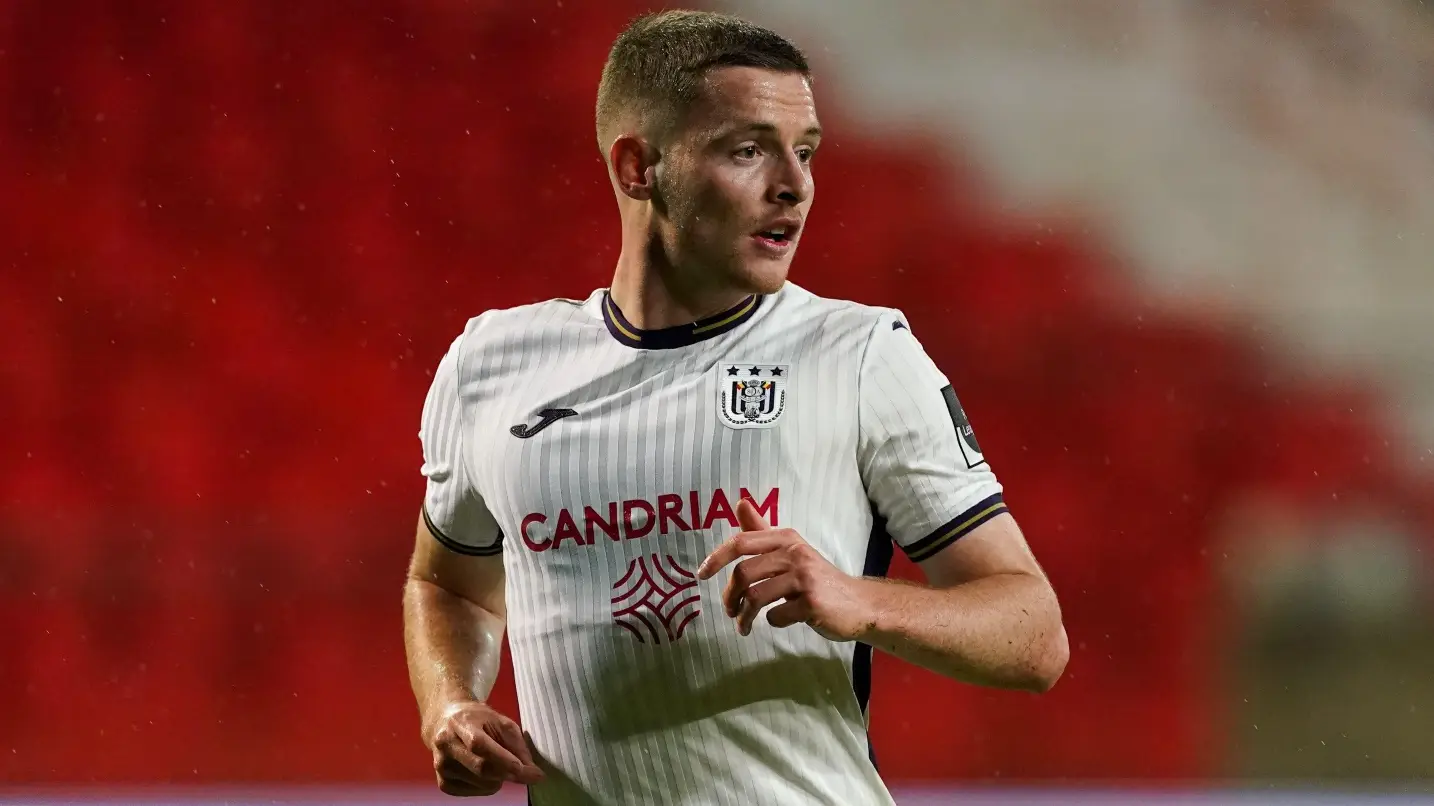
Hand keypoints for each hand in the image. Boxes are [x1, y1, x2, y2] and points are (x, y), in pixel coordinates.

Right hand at [425, 700, 544, 795]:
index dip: (503, 759)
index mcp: (460, 724)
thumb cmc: (476, 719)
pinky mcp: (443, 783)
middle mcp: (446, 745)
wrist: (444, 721)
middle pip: (481, 768)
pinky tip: (485, 772)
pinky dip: (488, 786)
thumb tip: (530, 770)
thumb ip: (516, 743)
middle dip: (509, 773)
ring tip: (497, 763)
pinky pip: (476, 792)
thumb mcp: (500, 721)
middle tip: (526, 772)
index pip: (479, 745)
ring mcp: (442, 766)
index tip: (524, 769)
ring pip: (483, 783)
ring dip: (500, 778)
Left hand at [696, 499, 875, 641]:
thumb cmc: (817, 578)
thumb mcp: (790, 550)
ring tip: (743, 626)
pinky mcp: (812, 603)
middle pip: (744, 573)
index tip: (700, 574)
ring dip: (744, 616)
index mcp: (785, 538)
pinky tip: (780, 621)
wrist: (859, 604)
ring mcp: (804, 578)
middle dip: (729, 596)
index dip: (716, 558)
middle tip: (729, 611)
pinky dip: (772, 622)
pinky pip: (776, 615)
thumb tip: (740, 502)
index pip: (741, 542)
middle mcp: (794, 553)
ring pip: (756, 596)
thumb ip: (762, 531)